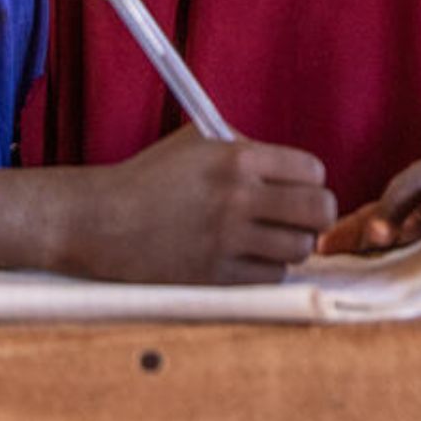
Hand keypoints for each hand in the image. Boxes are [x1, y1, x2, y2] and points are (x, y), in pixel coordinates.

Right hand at [73, 127, 337, 284]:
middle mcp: (237, 198)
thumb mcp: (197, 143)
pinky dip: (267, 269)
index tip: (299, 187)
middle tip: (303, 217)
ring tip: (270, 238)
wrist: (102, 220)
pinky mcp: (216, 276)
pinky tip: (248, 258)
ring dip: (291, 244)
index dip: (310, 180)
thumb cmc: (151, 177)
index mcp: (236, 158)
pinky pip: (271, 277)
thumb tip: (296, 171)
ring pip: (300, 248)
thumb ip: (246, 148)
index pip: (311, 170)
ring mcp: (227, 240)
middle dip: (317, 214)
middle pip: (319, 211)